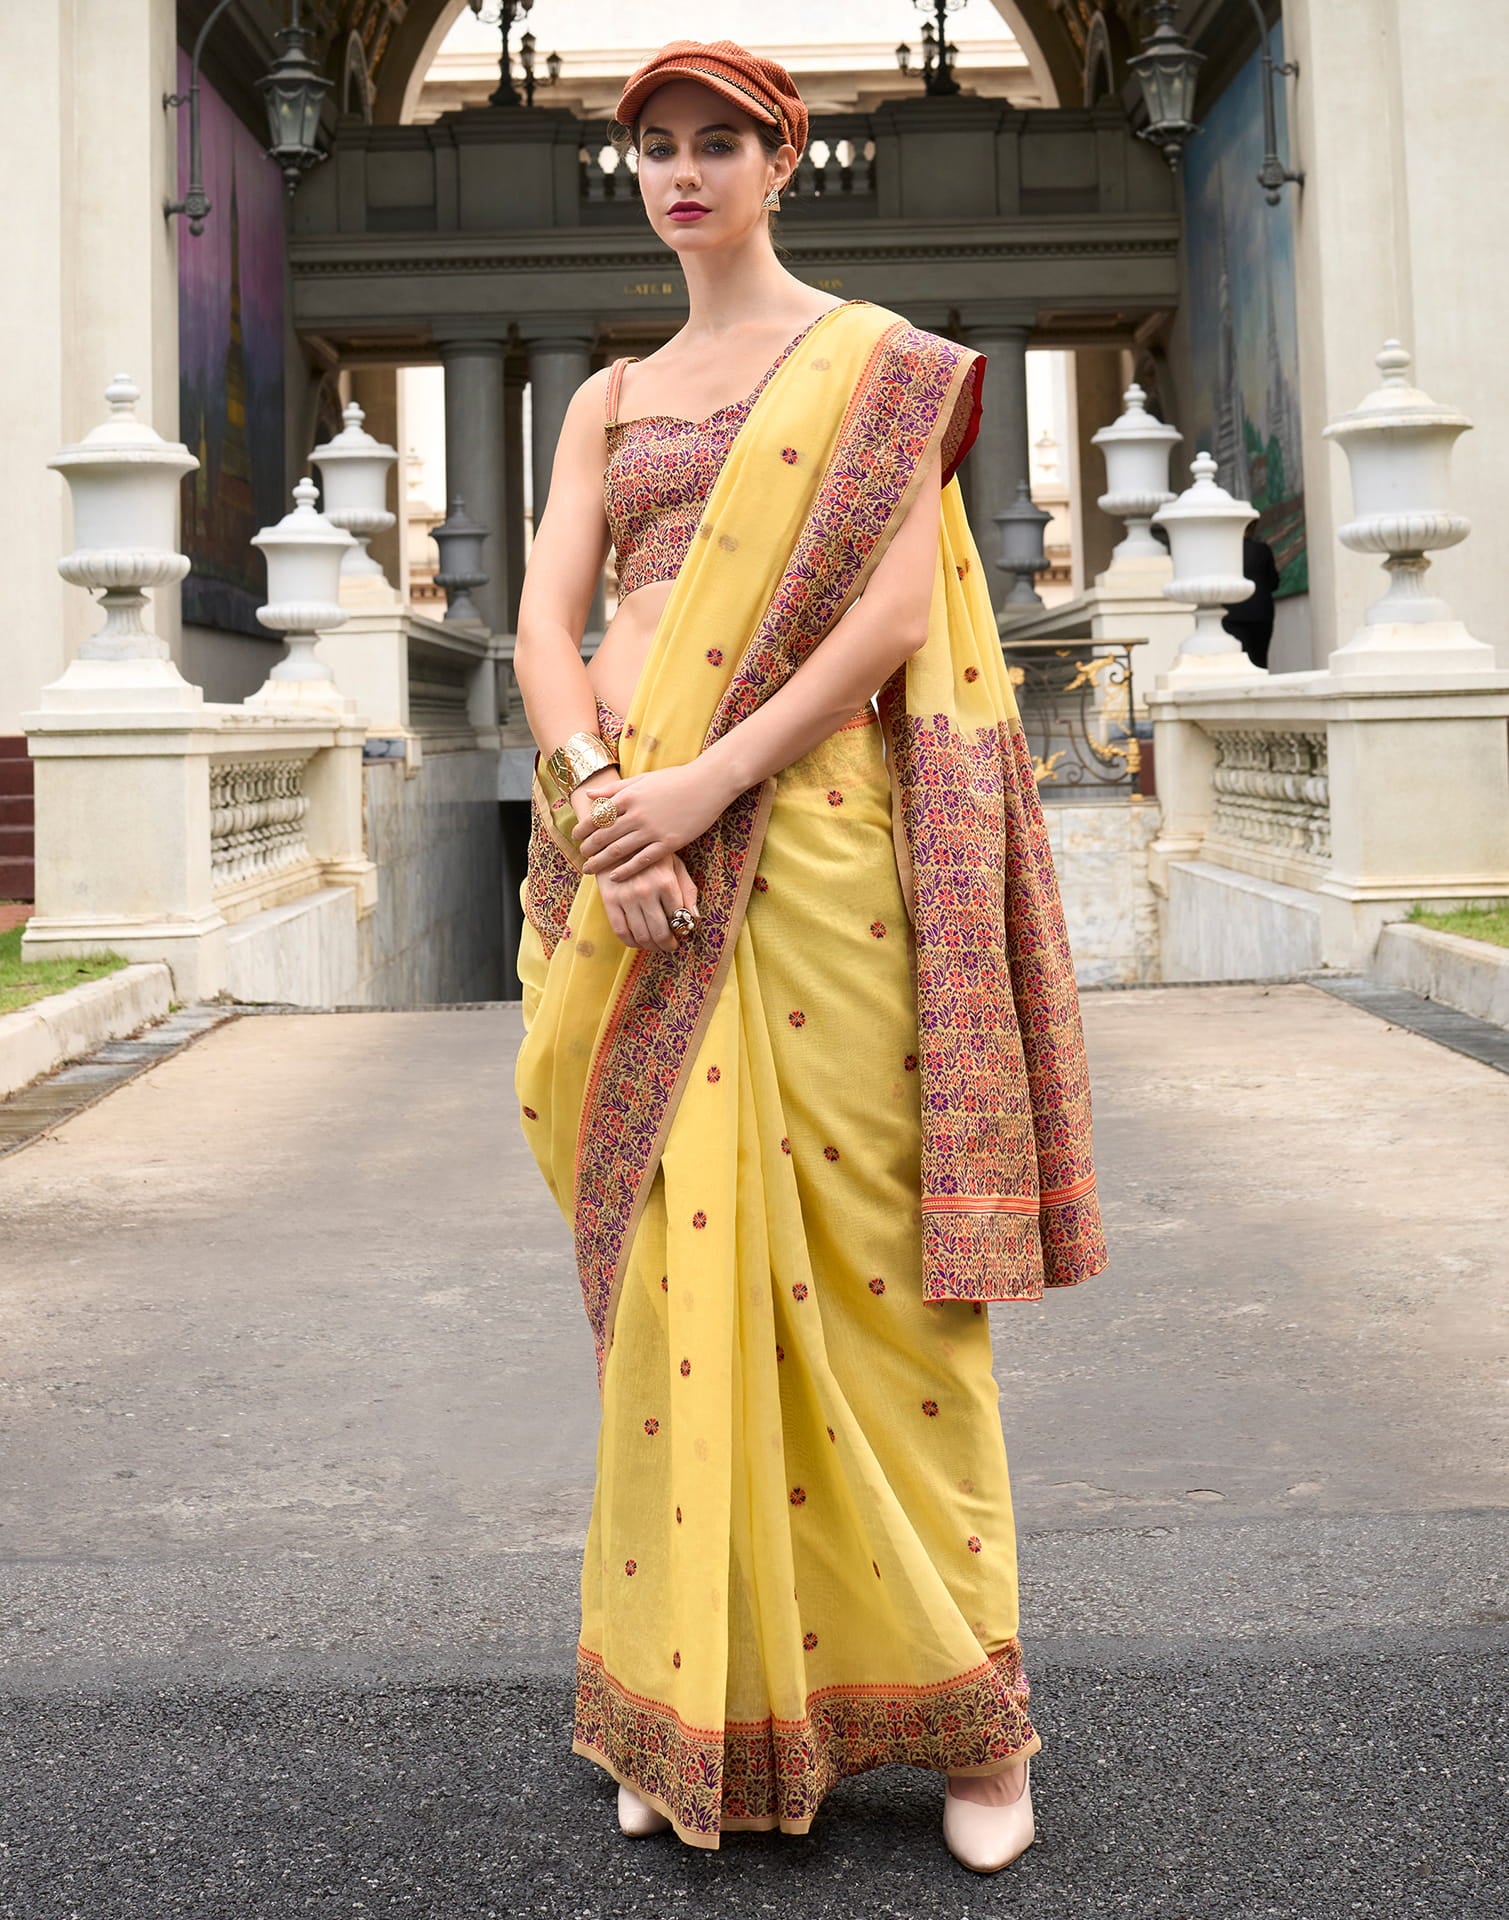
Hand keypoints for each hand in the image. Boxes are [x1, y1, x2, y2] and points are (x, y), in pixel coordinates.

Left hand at [569, 762, 731, 877]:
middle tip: (580, 855)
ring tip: (589, 869)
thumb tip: (590, 794)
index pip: (598, 816)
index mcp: (629, 796)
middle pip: (603, 835)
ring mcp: (652, 830)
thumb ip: (615, 788)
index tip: (575, 837)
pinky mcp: (668, 843)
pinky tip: (615, 877)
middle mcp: (637, 814)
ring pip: (618, 850)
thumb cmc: (676, 779)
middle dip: (588, 847)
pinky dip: (626, 870)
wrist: (708, 784)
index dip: (583, 828)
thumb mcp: (643, 778)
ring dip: (600, 861)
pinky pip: (642, 861)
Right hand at [597, 849, 700, 953]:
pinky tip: (638, 941)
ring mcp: (626, 897)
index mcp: (666, 882)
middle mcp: (647, 891)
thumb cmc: (651, 856)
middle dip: (668, 945)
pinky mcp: (609, 901)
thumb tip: (694, 918)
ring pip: (641, 936)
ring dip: (651, 947)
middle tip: (671, 946)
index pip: (679, 918)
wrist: (617, 841)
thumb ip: (687, 890)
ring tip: (656, 946)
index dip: (682, 931)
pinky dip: (631, 942)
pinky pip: (621, 931)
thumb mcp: (675, 865)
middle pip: (660, 932)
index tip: (682, 934)